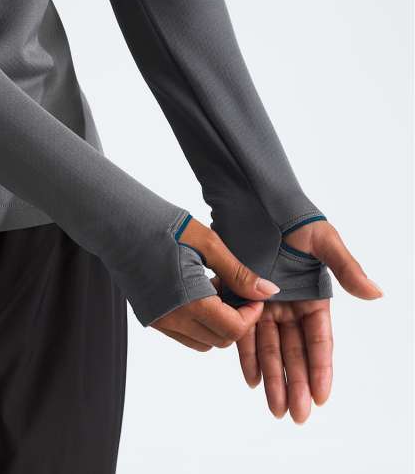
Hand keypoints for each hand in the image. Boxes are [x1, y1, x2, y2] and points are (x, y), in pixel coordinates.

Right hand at [151, 218, 279, 350]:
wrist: (119, 223)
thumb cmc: (164, 227)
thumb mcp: (209, 244)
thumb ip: (239, 274)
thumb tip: (269, 292)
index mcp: (190, 302)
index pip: (233, 330)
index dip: (251, 315)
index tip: (253, 294)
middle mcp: (172, 320)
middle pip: (220, 340)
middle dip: (236, 319)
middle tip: (233, 288)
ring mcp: (158, 322)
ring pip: (202, 342)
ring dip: (217, 323)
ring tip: (214, 289)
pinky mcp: (149, 318)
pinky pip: (184, 334)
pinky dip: (199, 322)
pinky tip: (197, 293)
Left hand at [236, 221, 382, 422]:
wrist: (255, 202)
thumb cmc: (294, 219)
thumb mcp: (324, 242)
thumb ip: (346, 269)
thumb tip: (376, 294)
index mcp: (314, 295)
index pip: (320, 340)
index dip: (321, 369)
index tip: (321, 397)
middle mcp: (290, 305)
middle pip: (295, 351)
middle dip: (296, 383)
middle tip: (296, 415)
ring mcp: (265, 304)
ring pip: (271, 348)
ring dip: (272, 377)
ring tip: (274, 407)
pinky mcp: (241, 299)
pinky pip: (245, 332)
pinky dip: (248, 355)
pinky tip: (251, 379)